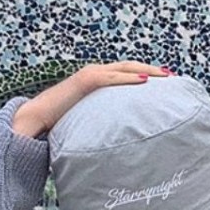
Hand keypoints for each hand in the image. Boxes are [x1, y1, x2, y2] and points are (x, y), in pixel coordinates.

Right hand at [11, 61, 173, 136]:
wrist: (35, 118)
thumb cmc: (60, 123)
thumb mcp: (88, 121)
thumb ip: (103, 123)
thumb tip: (118, 141)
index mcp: (97, 82)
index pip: (126, 74)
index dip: (146, 75)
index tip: (165, 82)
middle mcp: (96, 73)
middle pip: (130, 67)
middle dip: (153, 70)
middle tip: (173, 76)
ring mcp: (91, 75)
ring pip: (124, 69)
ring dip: (147, 70)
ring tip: (165, 76)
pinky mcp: (86, 81)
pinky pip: (112, 78)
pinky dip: (128, 78)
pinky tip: (145, 81)